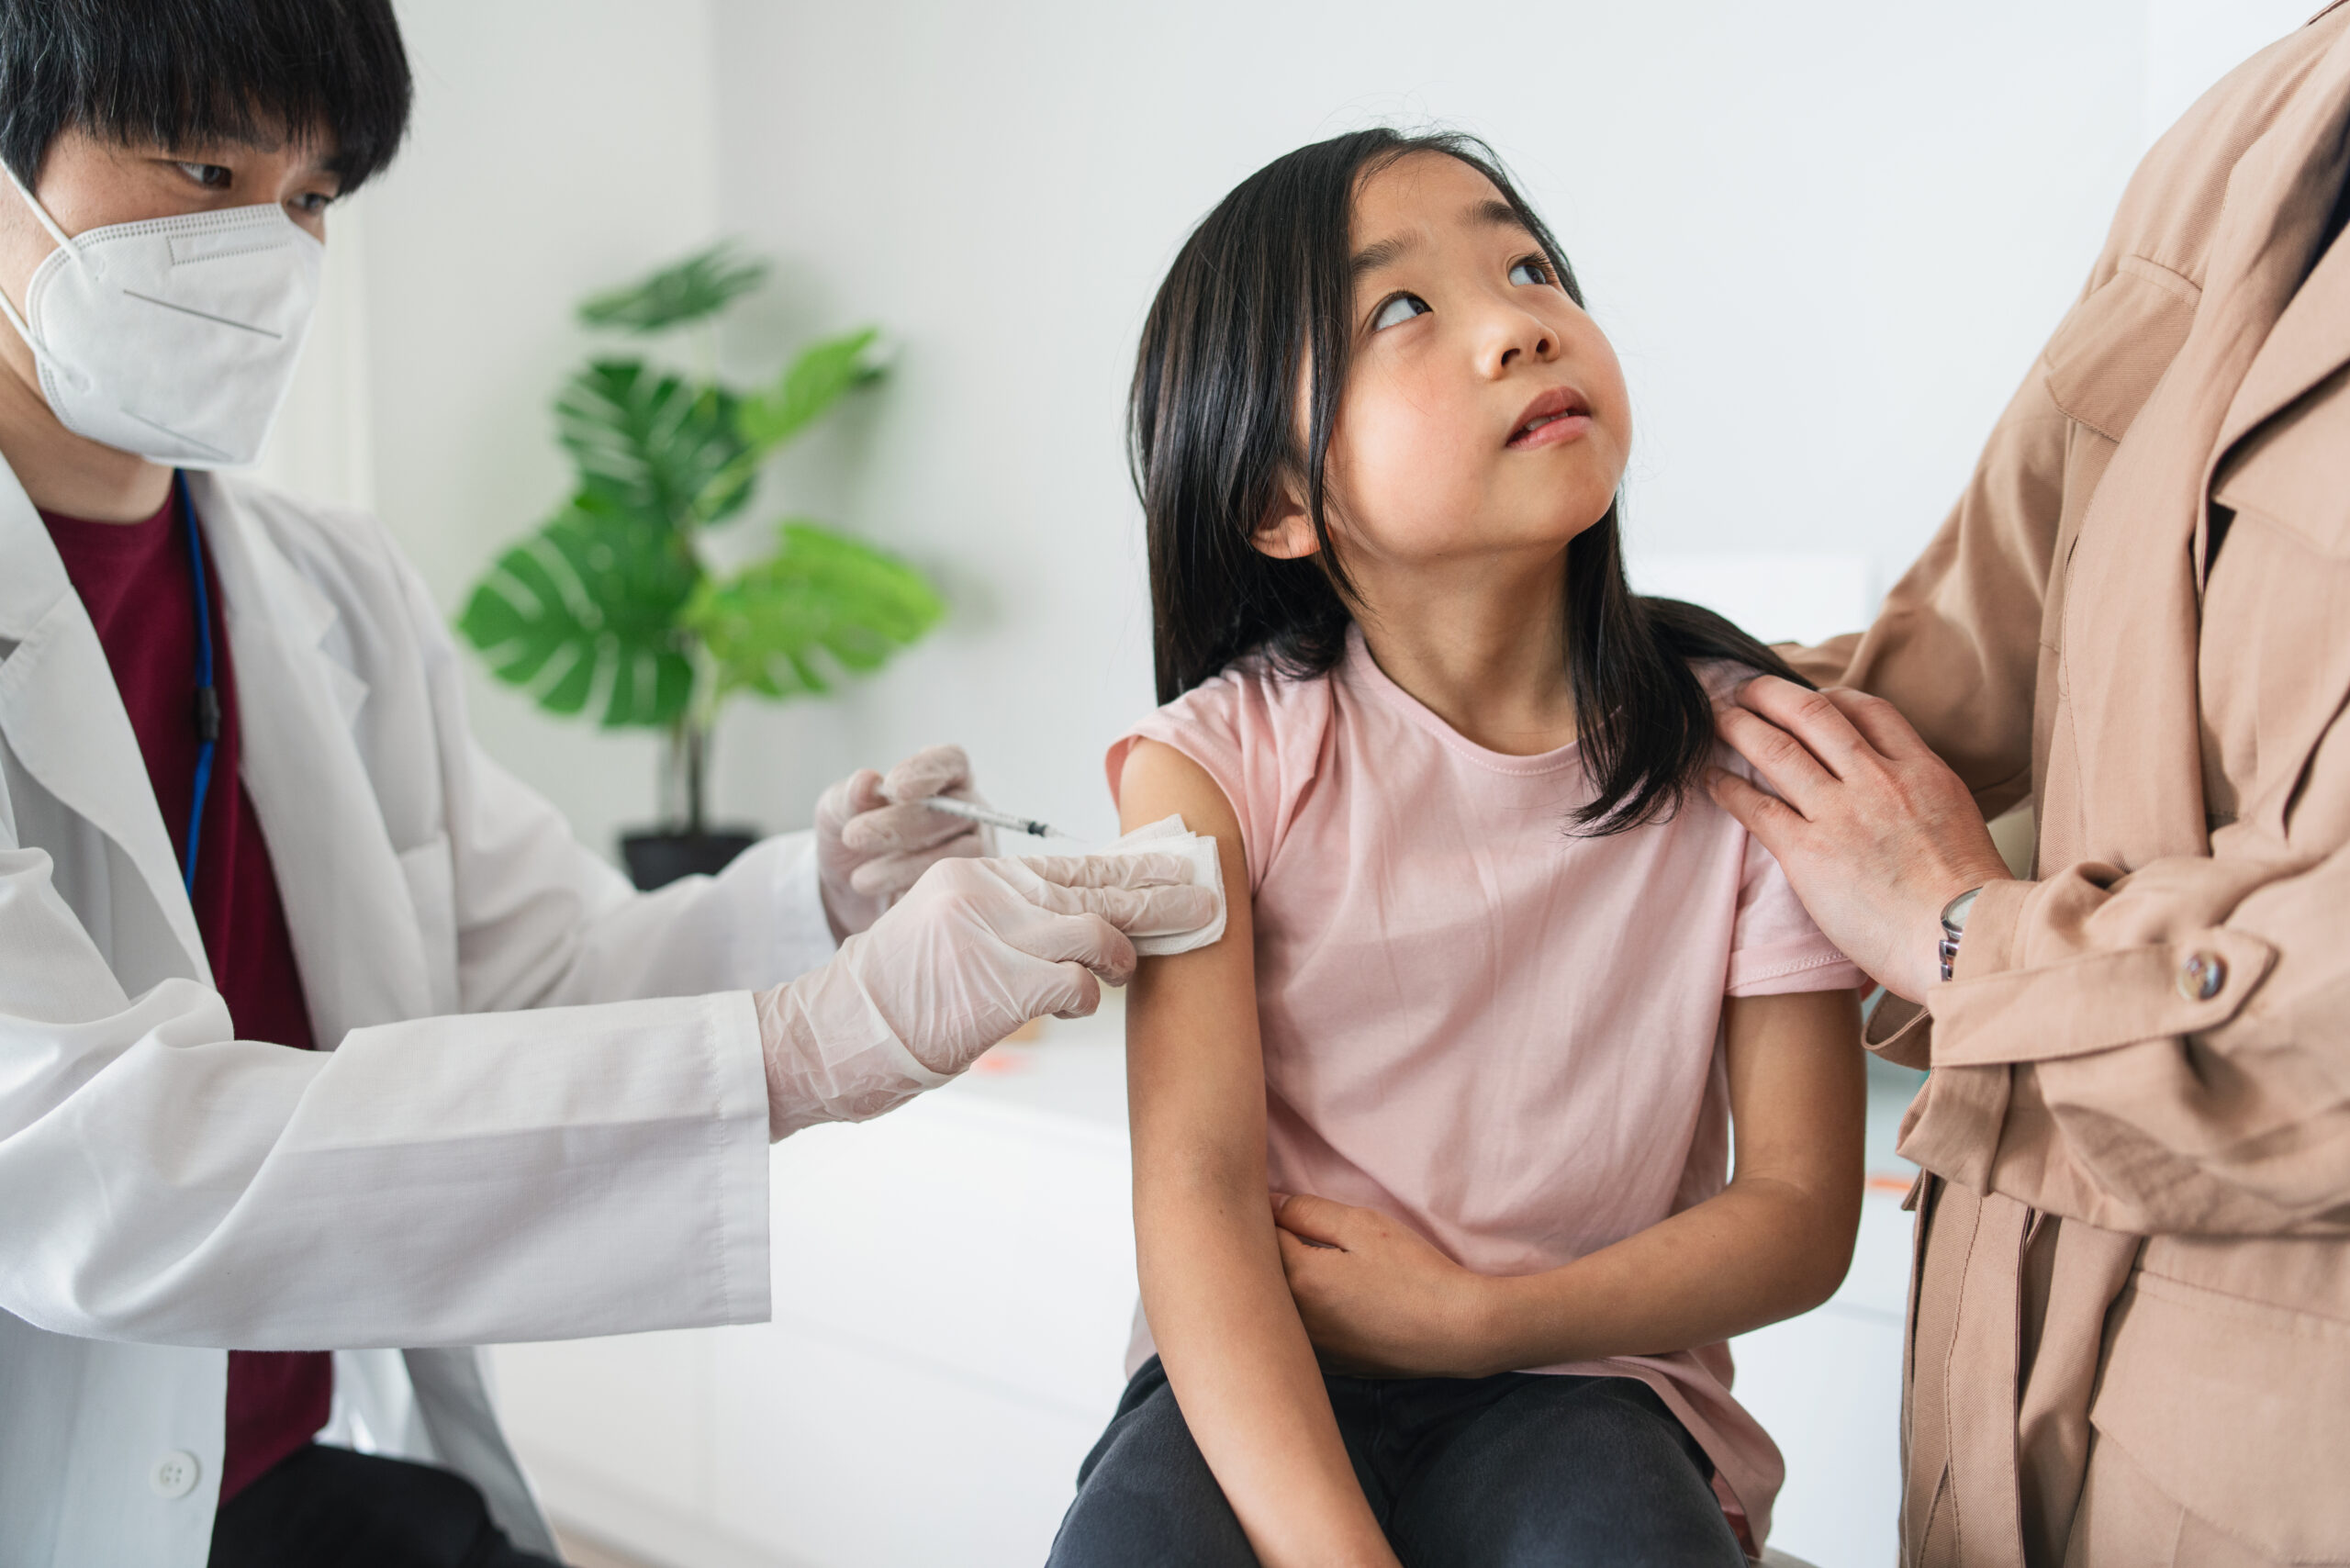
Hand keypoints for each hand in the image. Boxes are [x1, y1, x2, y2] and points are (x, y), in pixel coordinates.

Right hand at [757, 852, 1219, 1136]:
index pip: (1068, 864)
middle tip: (1207, 901)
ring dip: (1123, 954)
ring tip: (1128, 969)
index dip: (1128, 868)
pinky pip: (1077, 983)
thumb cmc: (892, 1000)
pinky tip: (1076, 1004)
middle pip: (1095, 886)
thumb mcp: (945, 936)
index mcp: (975, 875)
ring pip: (1095, 929)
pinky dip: (1087, 997)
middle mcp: (987, 892)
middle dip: (1158, 894)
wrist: (833, 1032)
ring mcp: (996, 933)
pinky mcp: (1001, 980)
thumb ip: (1005, 923)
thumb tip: (1078, 931)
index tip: (1172, 866)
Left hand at [814, 744, 991, 940]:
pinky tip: (887, 900)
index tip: (894, 788)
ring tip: (861, 879)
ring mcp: (974, 851)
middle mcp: (966, 811)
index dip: (928, 771)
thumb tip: (866, 781)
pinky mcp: (969, 889)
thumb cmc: (852, 839)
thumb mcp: (836, 814)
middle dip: (904, 824)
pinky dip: (917, 892)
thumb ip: (848, 797)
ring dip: (907, 865)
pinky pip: (957, 888)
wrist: (849, 897)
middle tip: (855, 836)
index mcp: (942, 780)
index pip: (951, 762)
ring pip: (961, 852)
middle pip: (957, 809)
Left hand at [1274, 1194, 1496, 1378]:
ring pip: (1275, 1308)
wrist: (1458, 1332)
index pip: (1256, 1237)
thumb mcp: (1363, 1226)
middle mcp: (1296, 1320)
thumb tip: (1267, 1204)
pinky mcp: (1331, 1364)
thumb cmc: (1414, 1272)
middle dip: (1259, 1250)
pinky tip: (1326, 1299)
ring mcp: (1312, 1349)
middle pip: (1258, 1278)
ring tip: (1301, 1259)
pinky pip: (1298, 1334)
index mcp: (1299, 1279)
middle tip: (1280, 1226)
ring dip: (1277, 1285)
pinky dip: (1299, 1313)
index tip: (1263, 1200)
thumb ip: (1307, 1211)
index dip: (1260, 1215)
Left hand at [1709, 677, 2013, 1002]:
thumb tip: (1900, 801)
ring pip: (1775, 748)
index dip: (1830, 697)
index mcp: (1921, 771)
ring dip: (1738, 727)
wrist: (1962, 939)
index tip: (1809, 700)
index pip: (1868, 709)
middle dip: (1770, 694)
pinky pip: (1756, 805)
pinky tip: (1710, 780)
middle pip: (1811, 712)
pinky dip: (1726, 787)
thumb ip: (1922, 799)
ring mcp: (1841, 812)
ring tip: (1715, 720)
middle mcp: (1877, 780)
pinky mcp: (1809, 851)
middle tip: (1746, 691)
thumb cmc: (1967, 904)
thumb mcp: (1958, 824)